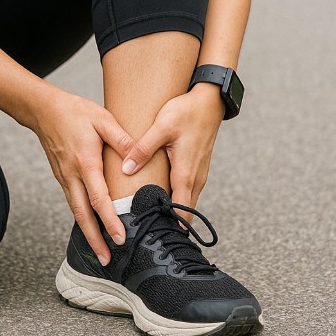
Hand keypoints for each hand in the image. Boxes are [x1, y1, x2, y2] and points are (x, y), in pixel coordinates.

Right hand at [32, 87, 133, 264]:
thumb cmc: (75, 111)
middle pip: (83, 215)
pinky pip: (73, 201)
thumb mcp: (103, 119)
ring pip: (76, 211)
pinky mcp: (62, 176)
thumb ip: (122, 139)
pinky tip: (90, 226)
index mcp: (85, 163)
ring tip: (100, 252)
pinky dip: (82, 217)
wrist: (44, 109)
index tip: (120, 237)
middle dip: (94, 240)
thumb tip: (138, 157)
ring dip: (88, 233)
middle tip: (107, 260)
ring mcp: (64, 177)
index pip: (98, 199)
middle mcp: (72, 175)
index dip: (109, 220)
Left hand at [122, 84, 225, 219]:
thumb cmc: (187, 112)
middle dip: (168, 221)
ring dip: (172, 210)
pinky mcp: (197, 167)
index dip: (168, 225)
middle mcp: (196, 178)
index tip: (152, 235)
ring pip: (186, 200)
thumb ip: (143, 149)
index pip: (180, 212)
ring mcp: (199, 173)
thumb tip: (126, 169)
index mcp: (186, 173)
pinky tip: (161, 194)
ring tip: (150, 215)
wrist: (209, 100)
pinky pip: (188, 190)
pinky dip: (177, 197)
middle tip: (146, 229)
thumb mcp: (161, 127)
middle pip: (183, 211)